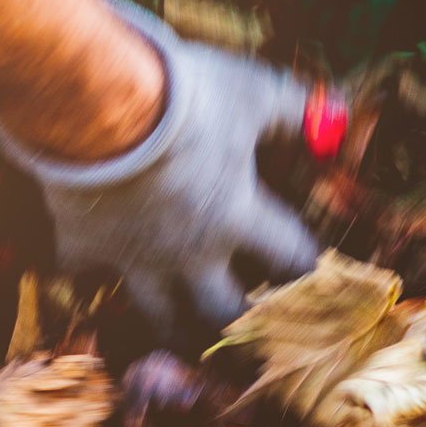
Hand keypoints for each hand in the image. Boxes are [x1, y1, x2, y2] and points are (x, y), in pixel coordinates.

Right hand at [0, 1, 321, 338]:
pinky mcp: (83, 245)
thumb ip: (296, 108)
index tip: (316, 277)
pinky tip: (90, 277)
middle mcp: (189, 251)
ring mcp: (134, 256)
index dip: (308, 268)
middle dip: (243, 321)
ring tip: (184, 335)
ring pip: (160, 316)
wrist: (89, 103)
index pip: (291, 259)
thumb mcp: (249, 90)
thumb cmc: (181, 96)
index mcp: (237, 216)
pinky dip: (90, 276)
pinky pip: (86, 277)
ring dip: (176, 327)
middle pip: (225, 311)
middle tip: (250, 326)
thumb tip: (342, 113)